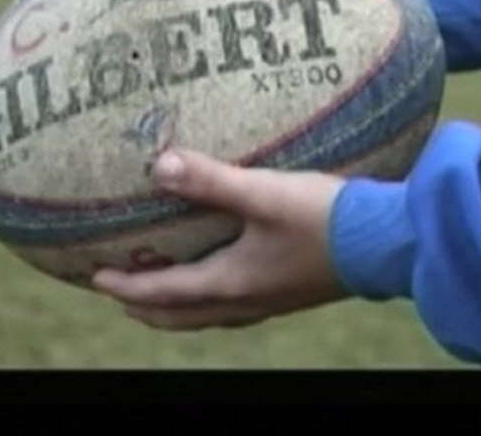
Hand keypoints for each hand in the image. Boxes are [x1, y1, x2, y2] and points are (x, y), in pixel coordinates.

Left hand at [92, 148, 348, 329]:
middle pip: (180, 316)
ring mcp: (270, 301)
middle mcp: (246, 300)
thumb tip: (159, 164)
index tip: (96, 278)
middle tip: (118, 292)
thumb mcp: (263, 193)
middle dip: (145, 306)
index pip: (163, 293)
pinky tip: (220, 282)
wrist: (385, 245)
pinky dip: (207, 301)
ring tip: (159, 293)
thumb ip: (212, 180)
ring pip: (207, 316)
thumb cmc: (325, 218)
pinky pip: (233, 307)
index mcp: (232, 281)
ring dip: (175, 307)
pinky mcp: (290, 293)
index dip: (126, 286)